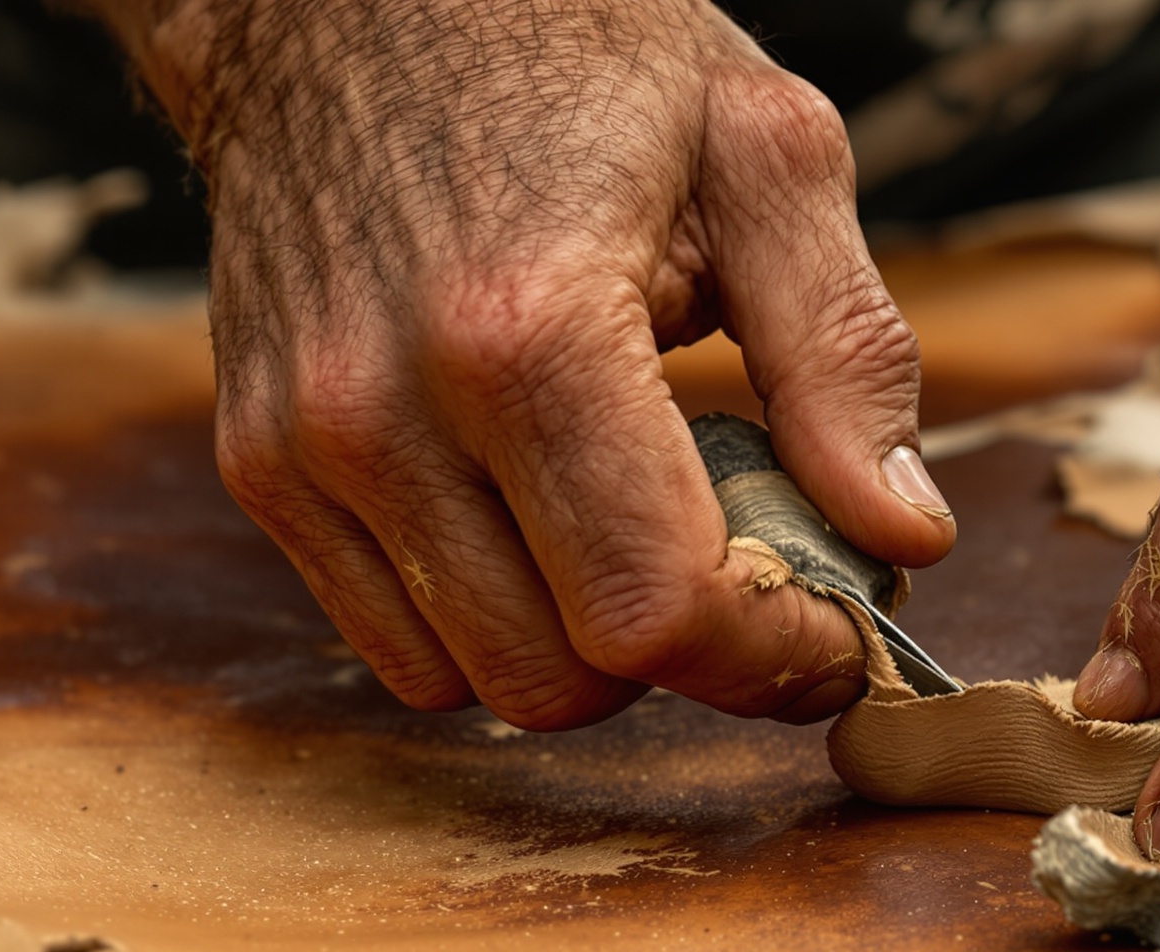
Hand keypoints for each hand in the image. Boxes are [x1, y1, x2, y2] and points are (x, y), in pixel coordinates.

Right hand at [109, 0, 954, 726]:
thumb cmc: (566, 46)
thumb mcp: (763, 152)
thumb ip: (844, 352)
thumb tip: (900, 532)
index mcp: (528, 330)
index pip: (655, 609)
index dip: (772, 655)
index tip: (832, 624)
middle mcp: (386, 409)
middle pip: (561, 678)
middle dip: (682, 656)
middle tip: (746, 565)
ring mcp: (303, 447)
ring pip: (469, 680)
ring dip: (577, 644)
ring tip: (634, 517)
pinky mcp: (259, 463)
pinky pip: (386, 638)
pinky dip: (483, 619)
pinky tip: (539, 512)